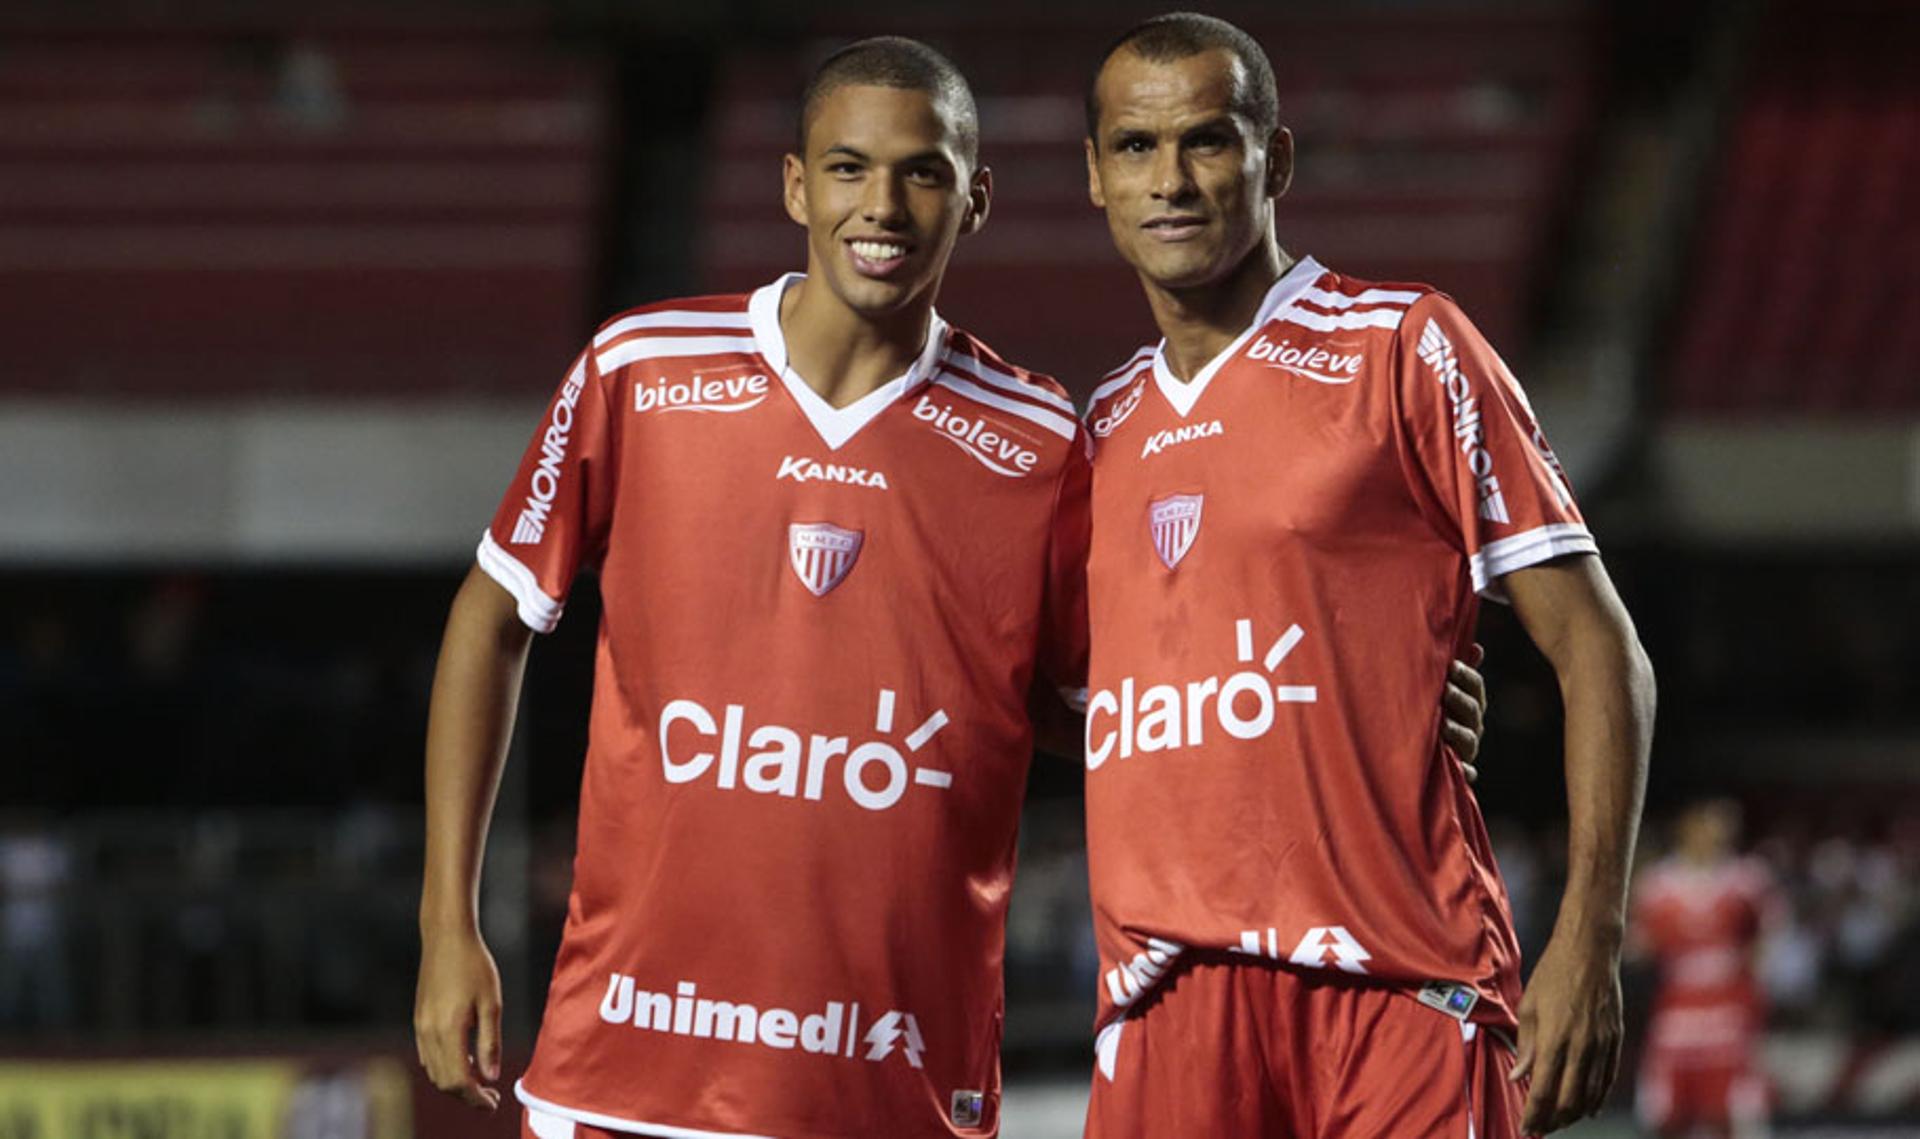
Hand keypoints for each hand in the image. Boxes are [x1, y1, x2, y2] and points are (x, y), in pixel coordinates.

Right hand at [414, 926, 503, 1109]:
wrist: (446, 937)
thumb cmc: (474, 965)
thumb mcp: (491, 1003)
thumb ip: (489, 1042)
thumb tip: (491, 1076)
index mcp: (448, 1030)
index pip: (457, 1081)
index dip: (475, 1098)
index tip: (494, 1102)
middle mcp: (428, 1032)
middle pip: (443, 1081)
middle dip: (466, 1095)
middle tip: (491, 1097)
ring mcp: (420, 1026)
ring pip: (433, 1070)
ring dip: (455, 1082)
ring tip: (481, 1081)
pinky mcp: (419, 1019)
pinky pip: (427, 1055)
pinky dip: (444, 1067)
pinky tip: (464, 1060)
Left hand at [1442, 643, 1487, 780]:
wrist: (1421, 760)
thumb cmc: (1433, 715)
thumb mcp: (1444, 693)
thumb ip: (1458, 673)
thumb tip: (1477, 647)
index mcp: (1470, 705)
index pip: (1475, 688)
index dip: (1467, 676)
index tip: (1452, 666)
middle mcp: (1472, 727)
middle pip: (1473, 711)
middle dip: (1460, 699)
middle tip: (1445, 689)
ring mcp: (1466, 750)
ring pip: (1469, 741)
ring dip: (1459, 732)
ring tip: (1444, 726)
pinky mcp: (1460, 773)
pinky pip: (1465, 774)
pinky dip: (1463, 772)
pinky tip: (1459, 769)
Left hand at [1511, 931, 1623, 1132]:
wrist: (1590, 951)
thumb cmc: (1553, 974)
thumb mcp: (1529, 1006)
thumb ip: (1526, 1045)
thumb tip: (1519, 1077)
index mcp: (1554, 1039)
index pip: (1543, 1090)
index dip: (1534, 1114)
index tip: (1526, 1127)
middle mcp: (1581, 1047)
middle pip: (1569, 1100)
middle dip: (1553, 1120)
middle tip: (1541, 1128)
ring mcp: (1602, 1045)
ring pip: (1591, 1095)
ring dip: (1574, 1114)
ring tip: (1559, 1121)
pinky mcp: (1616, 1040)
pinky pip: (1608, 1079)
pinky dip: (1597, 1098)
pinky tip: (1587, 1108)